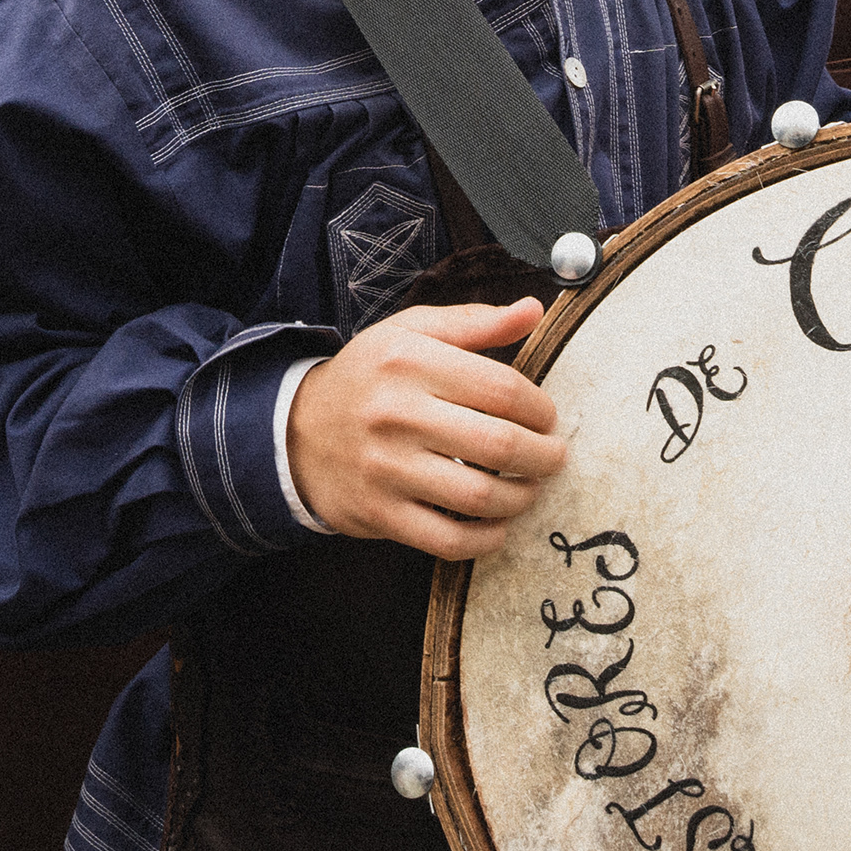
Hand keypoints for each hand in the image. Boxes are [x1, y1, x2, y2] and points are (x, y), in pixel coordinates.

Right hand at [285, 300, 564, 559]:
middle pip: (499, 444)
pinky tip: (498, 525)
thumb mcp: (410, 334)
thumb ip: (474, 323)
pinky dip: (486, 539)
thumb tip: (534, 310)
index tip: (548, 418)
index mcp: (409, 360)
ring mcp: (386, 468)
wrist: (296, 430)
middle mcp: (396, 413)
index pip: (503, 388)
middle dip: (544, 457)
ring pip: (479, 495)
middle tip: (554, 458)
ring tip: (530, 489)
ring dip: (522, 498)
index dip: (540, 409)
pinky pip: (448, 539)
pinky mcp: (380, 513)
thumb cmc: (369, 378)